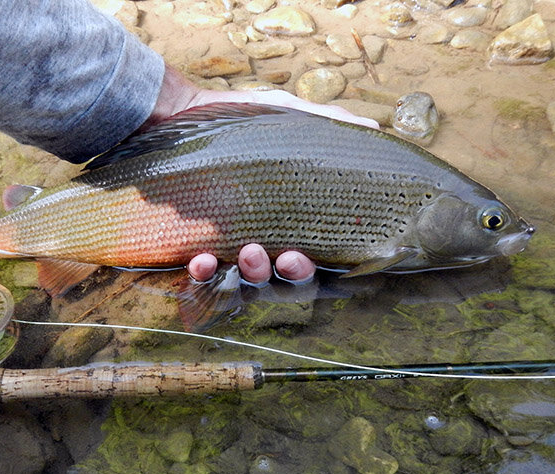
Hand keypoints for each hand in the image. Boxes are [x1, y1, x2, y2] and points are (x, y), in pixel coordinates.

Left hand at [150, 66, 374, 284]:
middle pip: (280, 276)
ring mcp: (224, 243)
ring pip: (244, 279)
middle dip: (287, 273)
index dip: (307, 266)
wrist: (180, 113)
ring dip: (253, 273)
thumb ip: (327, 125)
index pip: (305, 256)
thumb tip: (373, 131)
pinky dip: (204, 271)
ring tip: (249, 252)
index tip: (301, 254)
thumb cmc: (238, 121)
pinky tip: (202, 260)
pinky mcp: (192, 242)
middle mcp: (257, 237)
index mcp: (285, 219)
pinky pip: (201, 271)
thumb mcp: (286, 116)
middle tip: (284, 257)